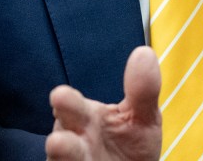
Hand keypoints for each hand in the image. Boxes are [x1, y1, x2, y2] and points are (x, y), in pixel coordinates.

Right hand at [45, 45, 162, 160]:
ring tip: (59, 147)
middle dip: (60, 140)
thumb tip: (144, 53)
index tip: (59, 96)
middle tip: (58, 138)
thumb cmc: (131, 143)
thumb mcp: (143, 116)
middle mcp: (73, 143)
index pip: (69, 106)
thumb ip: (143, 90)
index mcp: (84, 118)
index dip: (65, 102)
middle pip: (62, 141)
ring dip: (64, 157)